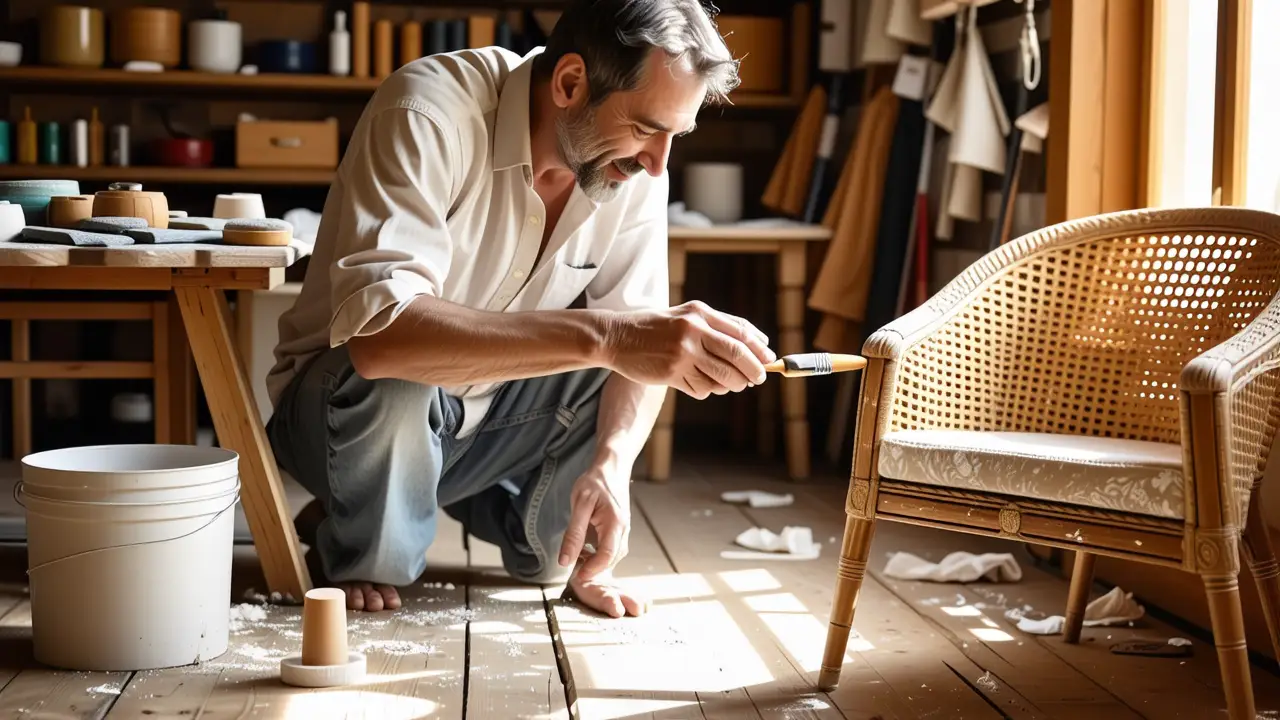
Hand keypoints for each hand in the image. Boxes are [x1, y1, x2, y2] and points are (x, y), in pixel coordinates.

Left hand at [558, 466, 629, 581]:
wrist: (611, 467)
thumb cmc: (595, 482)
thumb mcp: (579, 505)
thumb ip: (574, 534)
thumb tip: (565, 560)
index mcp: (615, 523)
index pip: (607, 554)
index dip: (593, 569)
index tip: (578, 577)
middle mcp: (623, 529)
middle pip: (612, 558)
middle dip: (594, 569)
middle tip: (574, 573)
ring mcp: (623, 530)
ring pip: (613, 555)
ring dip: (597, 563)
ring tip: (578, 562)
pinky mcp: (619, 529)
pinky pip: (611, 548)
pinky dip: (599, 555)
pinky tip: (585, 552)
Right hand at [605, 300, 776, 398]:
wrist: (617, 337)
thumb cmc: (657, 328)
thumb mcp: (687, 317)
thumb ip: (720, 326)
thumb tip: (760, 343)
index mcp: (700, 313)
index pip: (741, 332)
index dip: (759, 349)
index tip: (769, 360)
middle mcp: (693, 330)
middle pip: (737, 354)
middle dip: (754, 370)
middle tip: (758, 378)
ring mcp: (682, 353)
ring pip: (723, 376)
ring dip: (733, 384)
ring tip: (731, 384)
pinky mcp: (672, 373)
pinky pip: (702, 389)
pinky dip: (706, 390)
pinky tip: (698, 383)